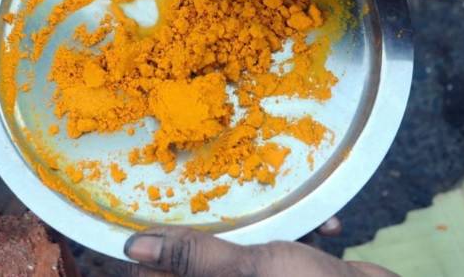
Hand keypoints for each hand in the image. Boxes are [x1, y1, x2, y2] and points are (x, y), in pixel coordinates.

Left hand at [117, 226, 396, 276]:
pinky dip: (304, 234)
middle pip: (205, 257)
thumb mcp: (248, 271)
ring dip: (272, 223)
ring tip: (295, 210)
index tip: (157, 211)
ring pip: (249, 246)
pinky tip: (328, 228)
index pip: (161, 276)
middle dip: (221, 225)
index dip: (156, 249)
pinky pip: (286, 248)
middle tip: (226, 194)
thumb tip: (134, 248)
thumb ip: (192, 258)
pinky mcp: (296, 273)